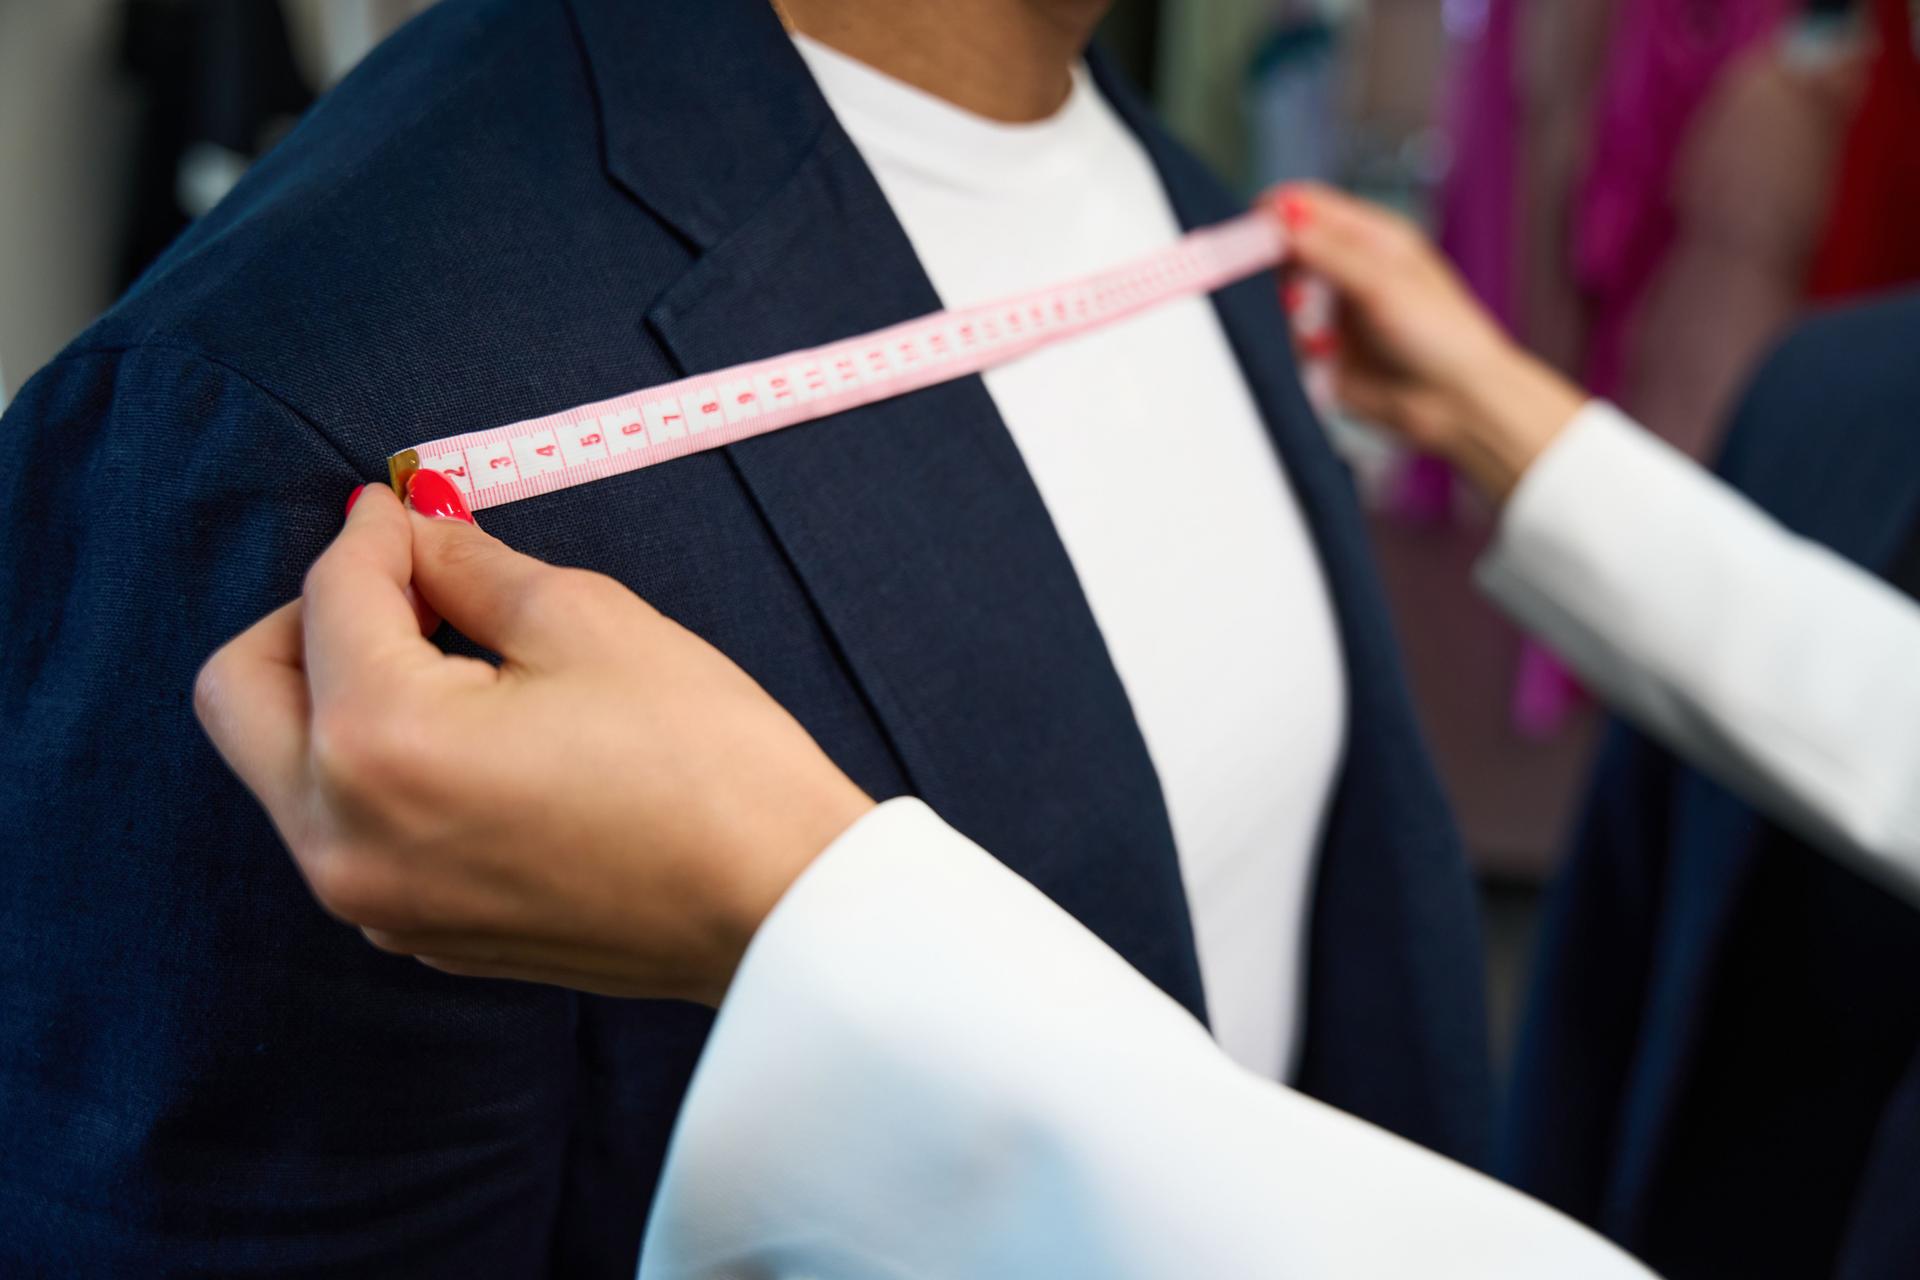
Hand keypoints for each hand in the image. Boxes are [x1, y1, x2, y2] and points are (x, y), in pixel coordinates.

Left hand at [193, 477, 873, 1004]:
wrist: (773, 905)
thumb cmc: (704, 761)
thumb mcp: (586, 621)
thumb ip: (467, 566)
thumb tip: (415, 534)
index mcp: (378, 743)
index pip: (330, 596)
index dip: (377, 531)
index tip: (416, 506)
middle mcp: (342, 837)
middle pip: (241, 690)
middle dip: (308, 616)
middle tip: (402, 586)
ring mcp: (373, 901)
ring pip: (284, 765)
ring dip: (337, 692)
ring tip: (448, 657)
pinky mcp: (417, 932)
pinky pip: (345, 828)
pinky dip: (376, 765)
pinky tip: (473, 736)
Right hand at [1274, 183, 1586, 499]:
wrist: (1456, 404)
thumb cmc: (1442, 337)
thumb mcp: (1383, 283)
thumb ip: (1327, 251)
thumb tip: (1277, 222)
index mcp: (1371, 237)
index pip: (1308, 205)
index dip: (1274, 213)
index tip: (1249, 233)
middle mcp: (1349, 269)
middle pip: (1286, 248)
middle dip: (1271, 264)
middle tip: (1275, 283)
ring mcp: (1334, 310)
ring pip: (1279, 295)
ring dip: (1284, 309)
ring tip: (1310, 325)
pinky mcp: (1323, 352)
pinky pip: (1285, 339)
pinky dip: (1292, 344)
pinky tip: (1319, 352)